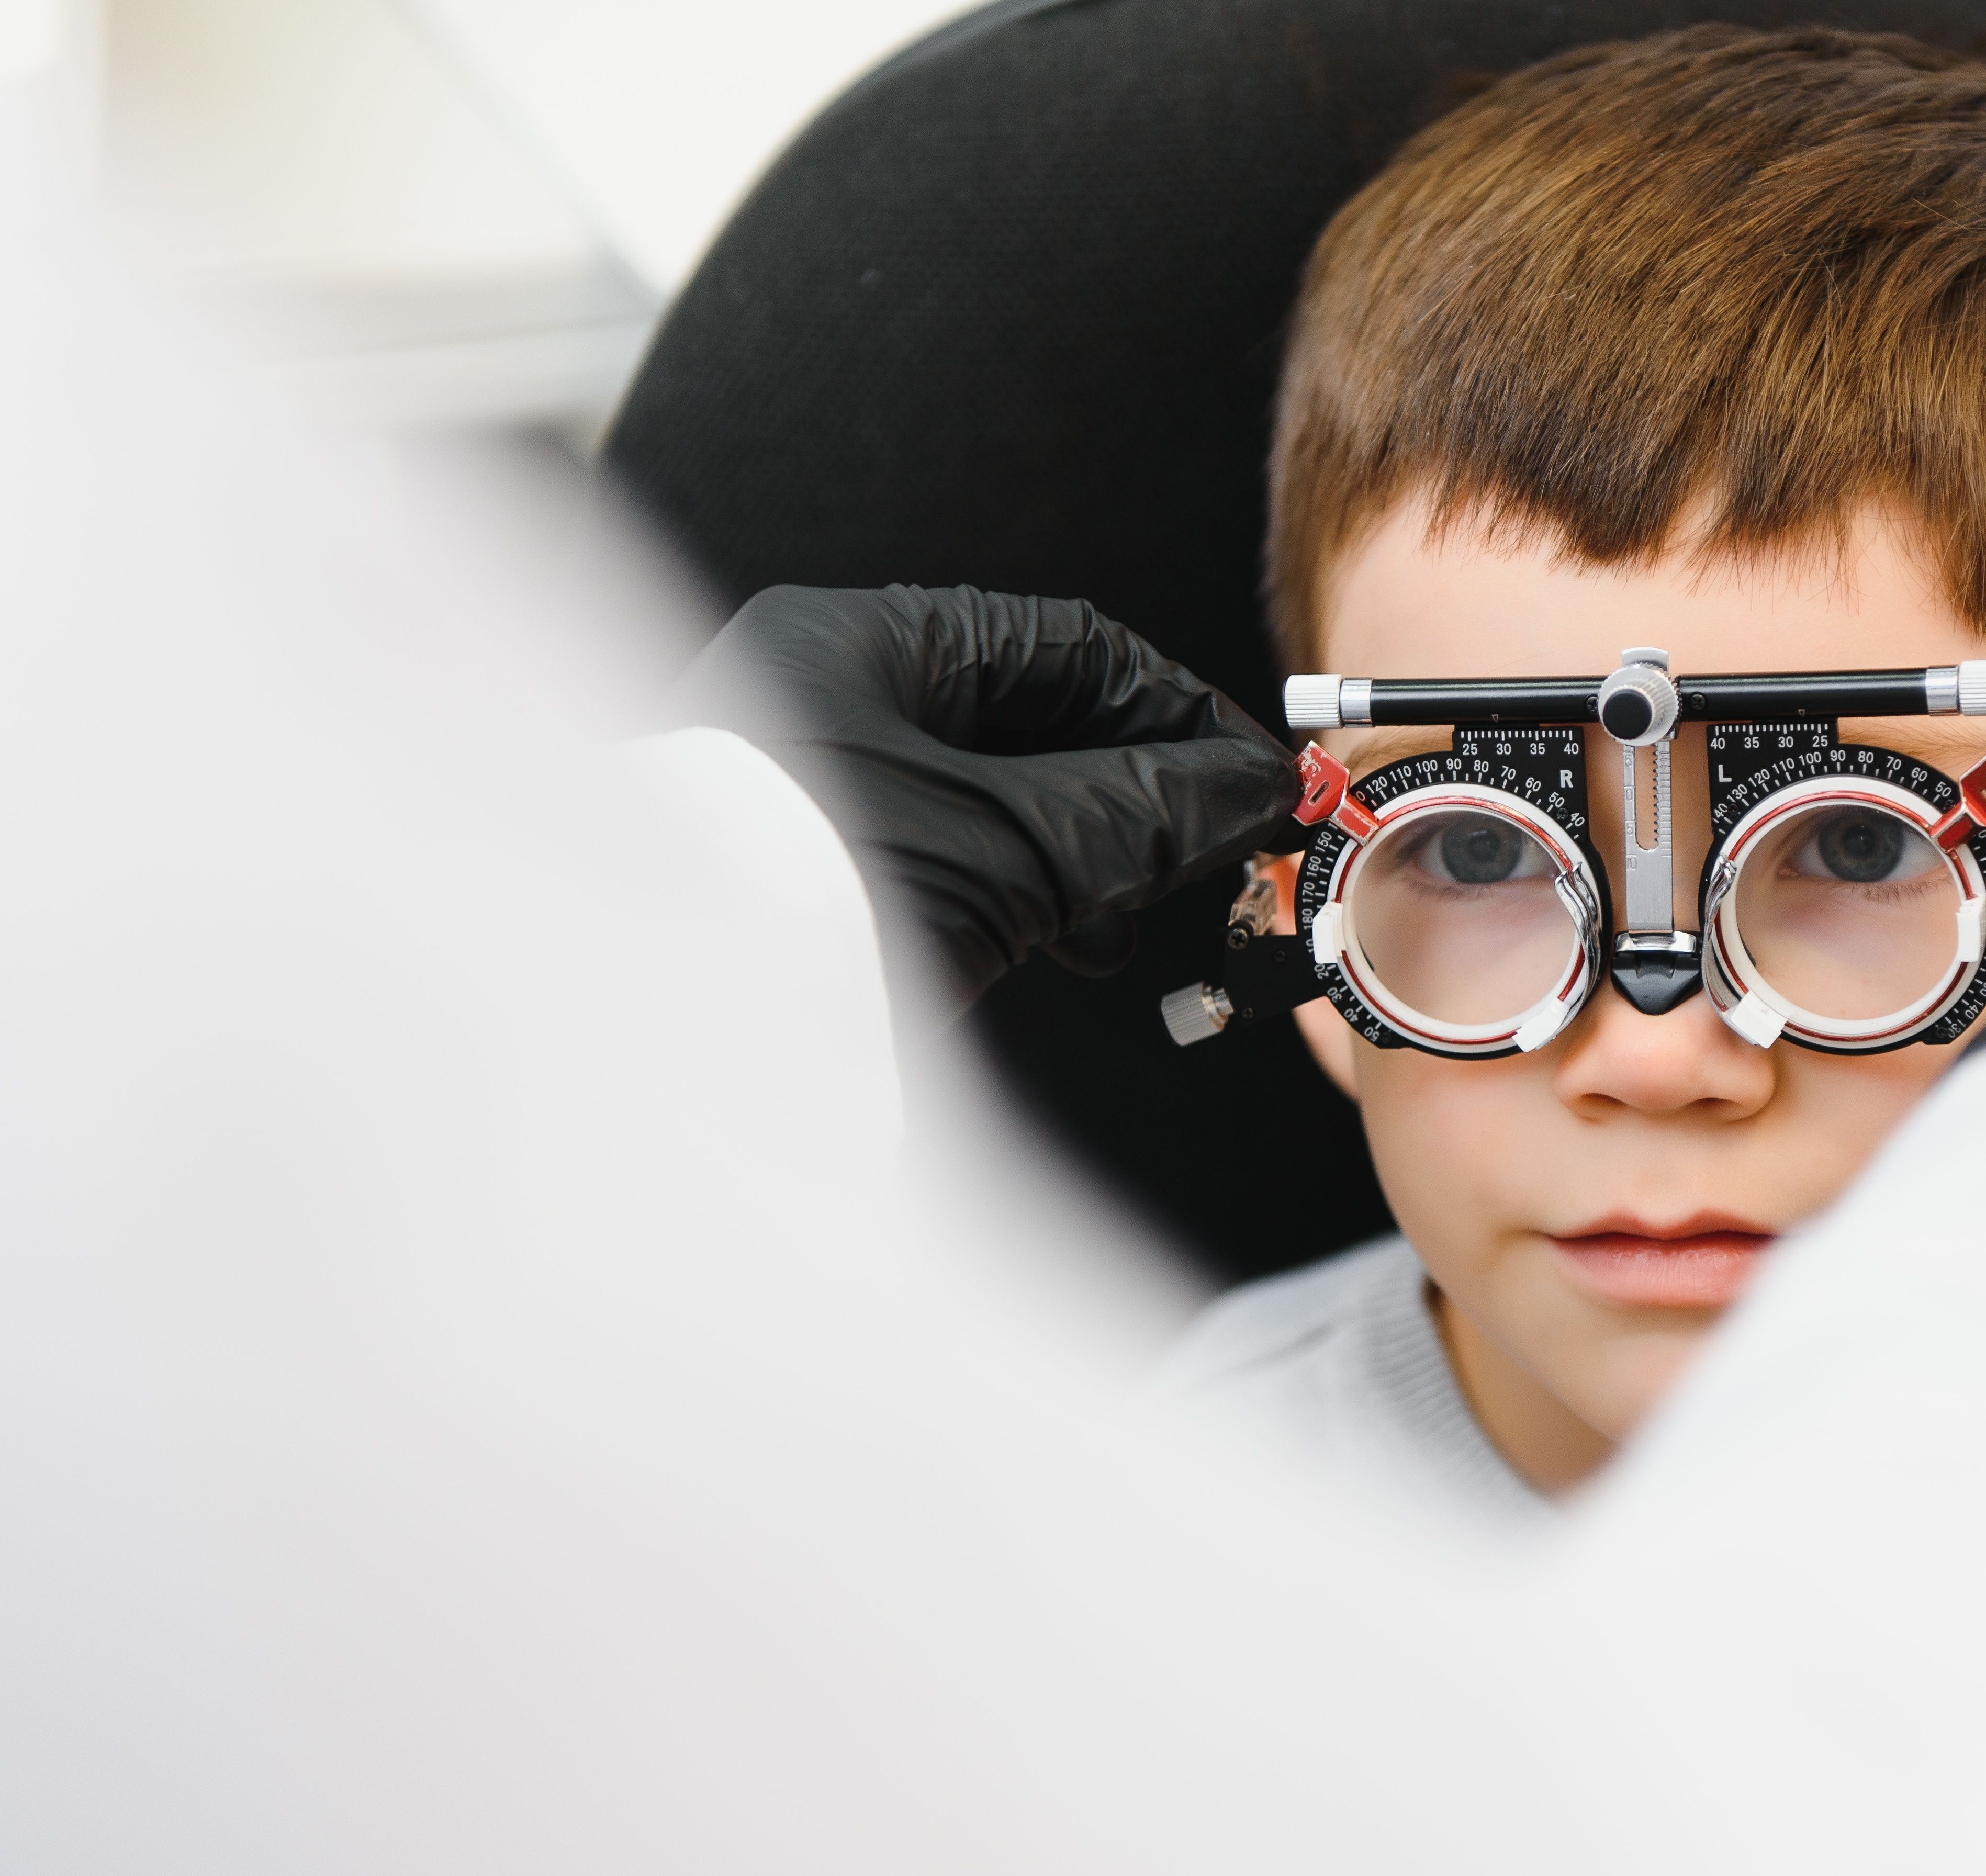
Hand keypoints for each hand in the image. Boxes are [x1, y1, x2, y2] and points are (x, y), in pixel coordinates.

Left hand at [676, 585, 1298, 1019]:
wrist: (661, 1048)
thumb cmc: (801, 905)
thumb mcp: (1007, 849)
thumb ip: (1141, 813)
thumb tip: (1249, 788)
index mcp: (863, 643)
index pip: (1068, 646)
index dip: (1178, 710)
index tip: (1250, 778)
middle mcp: (833, 695)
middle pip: (1035, 721)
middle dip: (1136, 790)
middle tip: (1210, 851)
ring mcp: (821, 785)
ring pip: (998, 797)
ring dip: (1085, 854)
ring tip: (1134, 917)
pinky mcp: (820, 870)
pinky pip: (955, 856)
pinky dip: (1025, 894)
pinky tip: (1065, 945)